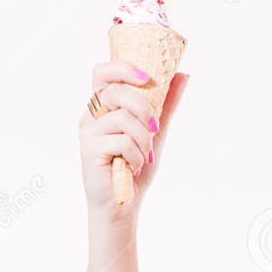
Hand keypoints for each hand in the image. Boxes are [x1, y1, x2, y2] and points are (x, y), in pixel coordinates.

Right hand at [79, 62, 187, 222]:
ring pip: (123, 118)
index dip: (123, 68)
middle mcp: (91, 114)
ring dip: (143, 140)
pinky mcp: (89, 150)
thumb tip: (183, 75)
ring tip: (144, 157)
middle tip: (155, 130)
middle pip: (116, 91)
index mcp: (103, 106)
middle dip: (145, 110)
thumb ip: (166, 104)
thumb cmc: (135, 168)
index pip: (102, 72)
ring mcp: (88, 131)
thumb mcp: (156, 132)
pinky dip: (136, 156)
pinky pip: (122, 141)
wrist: (123, 204)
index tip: (147, 78)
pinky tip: (133, 167)